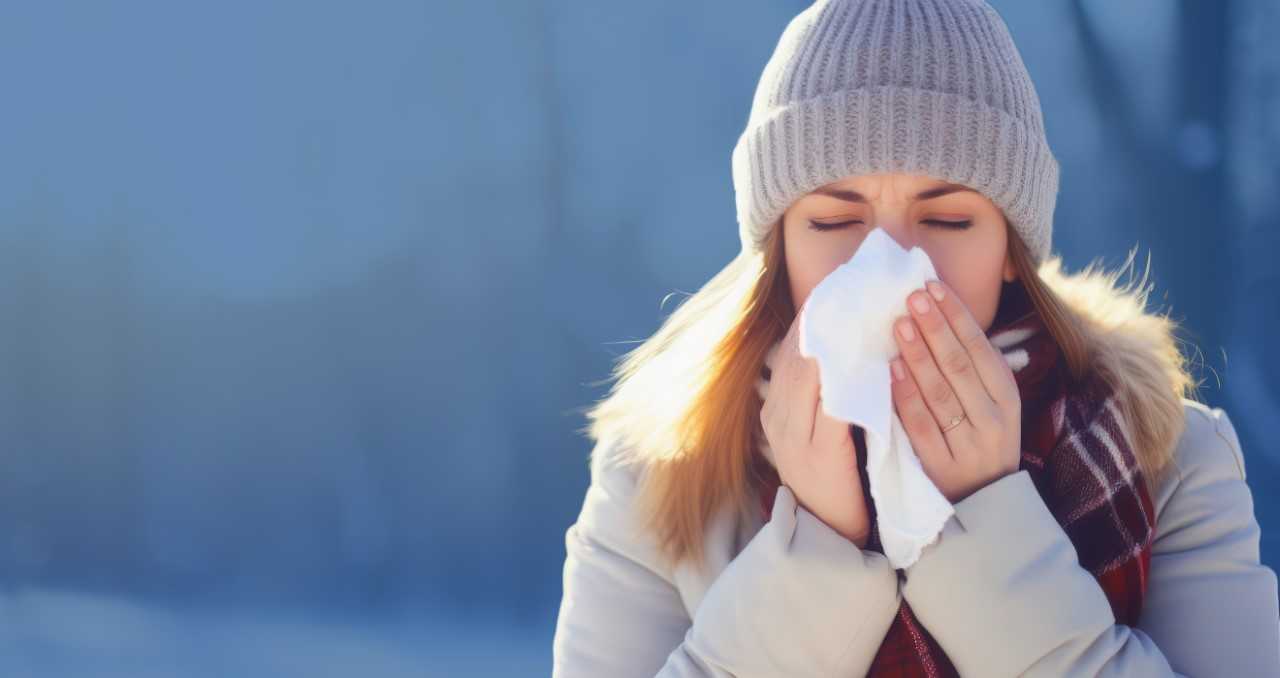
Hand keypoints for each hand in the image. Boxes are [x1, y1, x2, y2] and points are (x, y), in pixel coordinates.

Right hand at [760, 307, 870, 547]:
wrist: (830, 532)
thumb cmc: (833, 476)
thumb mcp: (819, 429)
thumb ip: (823, 393)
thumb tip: (840, 348)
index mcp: (776, 409)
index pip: (791, 351)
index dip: (811, 318)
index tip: (836, 287)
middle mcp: (777, 418)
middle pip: (797, 356)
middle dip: (822, 320)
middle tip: (850, 285)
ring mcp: (793, 437)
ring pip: (808, 374)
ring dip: (835, 340)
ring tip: (861, 310)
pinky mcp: (817, 455)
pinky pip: (830, 407)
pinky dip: (845, 378)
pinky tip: (866, 359)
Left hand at [889, 279, 1021, 503]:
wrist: (984, 504)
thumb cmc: (980, 440)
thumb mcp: (992, 405)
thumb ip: (973, 368)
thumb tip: (941, 314)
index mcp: (1007, 398)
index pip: (980, 348)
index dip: (957, 316)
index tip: (934, 287)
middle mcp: (993, 420)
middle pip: (960, 366)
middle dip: (935, 327)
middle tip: (911, 296)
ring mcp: (968, 445)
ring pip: (940, 393)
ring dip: (918, 355)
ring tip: (899, 325)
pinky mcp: (942, 466)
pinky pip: (920, 425)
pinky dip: (906, 396)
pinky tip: (892, 370)